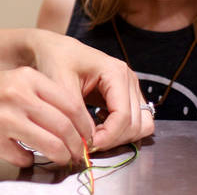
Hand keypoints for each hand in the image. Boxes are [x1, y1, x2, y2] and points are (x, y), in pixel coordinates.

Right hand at [0, 66, 93, 167]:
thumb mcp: (10, 82)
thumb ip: (38, 96)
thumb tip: (69, 119)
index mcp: (26, 78)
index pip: (70, 103)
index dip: (84, 125)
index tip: (88, 135)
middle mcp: (18, 95)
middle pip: (64, 126)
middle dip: (78, 145)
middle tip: (80, 153)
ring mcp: (4, 119)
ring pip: (50, 144)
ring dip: (61, 156)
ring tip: (62, 159)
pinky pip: (23, 156)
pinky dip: (28, 160)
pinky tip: (24, 155)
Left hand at [28, 30, 153, 153]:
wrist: (55, 50)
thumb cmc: (57, 60)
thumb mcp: (60, 84)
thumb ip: (76, 112)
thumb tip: (88, 140)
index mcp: (115, 72)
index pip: (124, 115)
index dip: (109, 136)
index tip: (89, 145)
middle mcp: (128, 79)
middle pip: (135, 123)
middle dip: (113, 139)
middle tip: (89, 145)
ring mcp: (130, 88)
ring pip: (141, 125)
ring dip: (121, 137)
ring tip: (95, 137)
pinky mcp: (126, 96)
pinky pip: (135, 122)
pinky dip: (121, 131)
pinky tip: (100, 127)